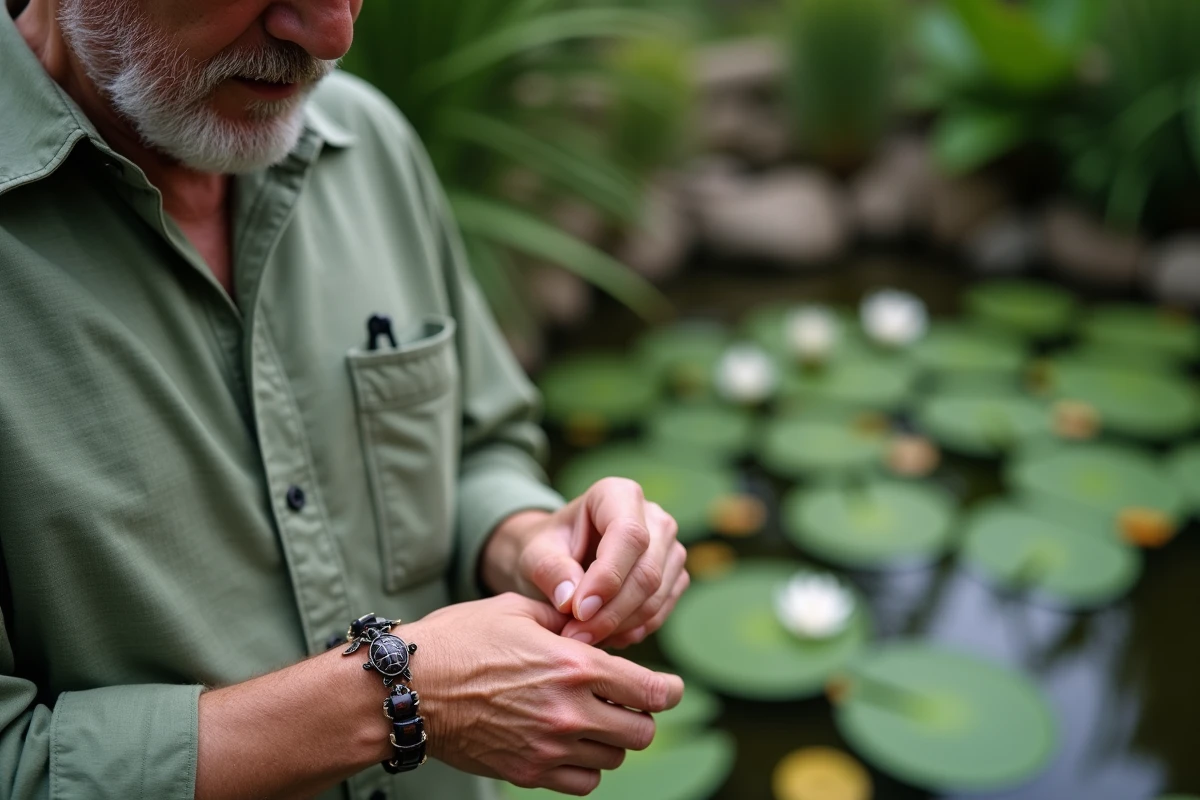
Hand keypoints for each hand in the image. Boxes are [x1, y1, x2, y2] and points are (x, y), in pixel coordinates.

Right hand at [403, 593, 683, 795]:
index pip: (652, 691)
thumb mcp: (518, 609)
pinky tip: (569, 745)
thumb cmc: (461, 639)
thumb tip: (590, 619)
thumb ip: (564, 617)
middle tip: (622, 703)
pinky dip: (586, 768)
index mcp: (575, 665)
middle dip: (639, 716)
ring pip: (615, 758)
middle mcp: (571, 710)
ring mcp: (551, 747)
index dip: (669, 690)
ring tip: (589, 720)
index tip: (668, 688)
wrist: (411, 689)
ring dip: (611, 741)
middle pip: (642, 731)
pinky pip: (584, 782)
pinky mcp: (530, 773)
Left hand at [481, 478, 689, 647]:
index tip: (578, 611)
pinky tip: (601, 635)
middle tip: (574, 636)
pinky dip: (631, 631)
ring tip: (582, 638)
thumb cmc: (547, 548)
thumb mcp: (535, 554)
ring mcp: (669, 548)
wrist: (560, 558)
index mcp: (618, 494)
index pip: (628, 535)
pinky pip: (660, 612)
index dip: (607, 577)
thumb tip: (571, 599)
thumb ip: (551, 571)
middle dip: (611, 612)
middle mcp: (654, 517)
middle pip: (647, 571)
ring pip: (656, 597)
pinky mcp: (673, 577)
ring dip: (619, 626)